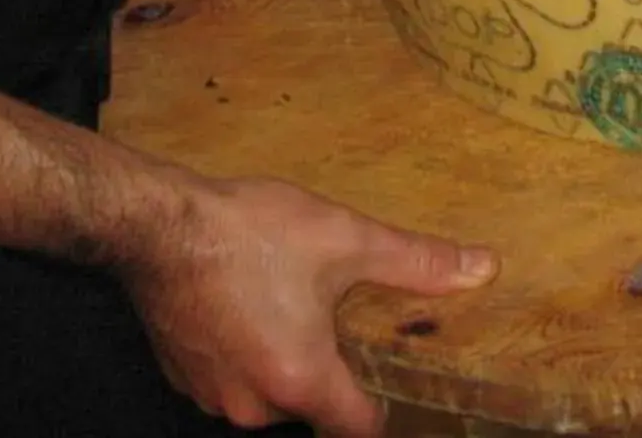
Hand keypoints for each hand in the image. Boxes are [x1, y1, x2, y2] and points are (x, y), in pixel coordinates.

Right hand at [124, 172, 494, 433]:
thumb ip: (417, 263)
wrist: (158, 225)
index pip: (358, 428)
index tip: (394, 386)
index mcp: (302, 380)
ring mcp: (212, 397)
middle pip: (313, 406)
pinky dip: (245, 353)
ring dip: (284, 359)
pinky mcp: (183, 378)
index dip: (382, 409)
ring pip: (269, 393)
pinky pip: (231, 379)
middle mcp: (254, 406)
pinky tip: (249, 303)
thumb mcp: (346, 239)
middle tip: (336, 317)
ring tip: (289, 301)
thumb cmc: (250, 233)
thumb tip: (483, 269)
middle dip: (329, 368)